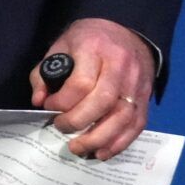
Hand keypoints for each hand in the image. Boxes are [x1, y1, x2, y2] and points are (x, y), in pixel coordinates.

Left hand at [30, 17, 155, 159]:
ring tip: (79, 148)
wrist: (127, 33)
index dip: (62, 101)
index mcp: (94, 48)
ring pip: (122, 117)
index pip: (81, 82)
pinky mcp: (145, 98)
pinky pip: (136, 125)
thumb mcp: (61, 45)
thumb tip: (39, 101)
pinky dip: (119, 143)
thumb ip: (44, 71)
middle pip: (102, 102)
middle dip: (78, 122)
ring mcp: (136, 83)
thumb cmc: (89, 40)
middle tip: (61, 128)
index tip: (49, 107)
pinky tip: (102, 152)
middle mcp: (119, 66)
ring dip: (99, 139)